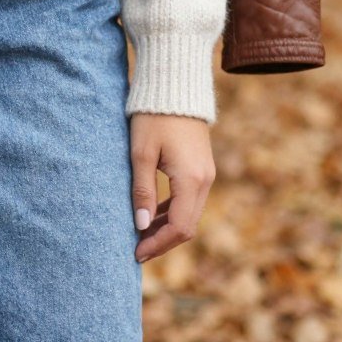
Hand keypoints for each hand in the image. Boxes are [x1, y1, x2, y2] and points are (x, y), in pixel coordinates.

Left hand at [129, 113, 215, 262]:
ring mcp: (206, 175)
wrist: (175, 88)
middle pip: (187, 226)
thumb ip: (142, 191)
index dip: (158, 244)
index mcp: (191, 180)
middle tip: (136, 250)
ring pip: (189, 214)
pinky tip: (151, 216)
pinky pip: (189, 200)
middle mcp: (205, 181)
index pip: (179, 227)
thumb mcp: (140, 154)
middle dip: (162, 242)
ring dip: (166, 228)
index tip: (136, 253)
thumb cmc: (153, 118)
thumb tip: (141, 227)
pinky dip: (171, 213)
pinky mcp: (201, 168)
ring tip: (140, 237)